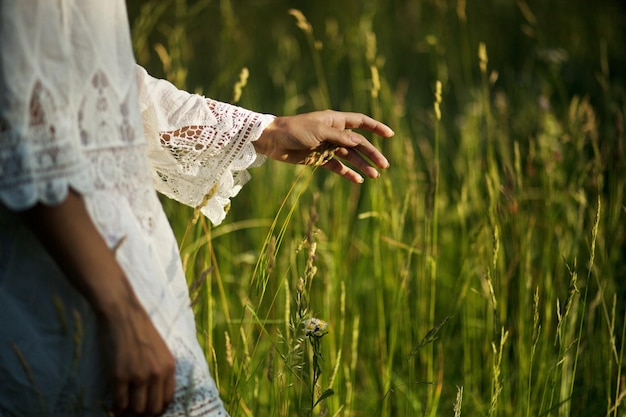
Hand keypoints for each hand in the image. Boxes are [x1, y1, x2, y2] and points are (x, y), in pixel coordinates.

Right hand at [21, 191, 174, 415]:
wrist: (121, 312)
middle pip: (153, 409)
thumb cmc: (139, 327)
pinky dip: (116, 409)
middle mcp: (158, 373)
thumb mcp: (159, 347)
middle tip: (133, 413)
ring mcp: (139, 376)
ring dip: (129, 414)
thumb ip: (160, 367)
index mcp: (169, 366)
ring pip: (137, 411)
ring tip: (123, 411)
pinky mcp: (120, 375)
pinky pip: (119, 403)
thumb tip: (155, 390)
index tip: (147, 410)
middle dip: (143, 415)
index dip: (157, 409)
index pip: (168, 400)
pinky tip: (112, 406)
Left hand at [254, 110, 393, 182]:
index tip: (390, 135)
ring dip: (362, 165)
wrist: (273, 141)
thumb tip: (359, 143)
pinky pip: (337, 166)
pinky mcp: (319, 159)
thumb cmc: (295, 130)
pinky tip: (357, 180)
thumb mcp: (319, 131)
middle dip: (372, 153)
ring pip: (350, 157)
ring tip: (374, 175)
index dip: (376, 128)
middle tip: (384, 165)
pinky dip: (347, 173)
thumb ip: (340, 137)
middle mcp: (334, 133)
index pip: (361, 122)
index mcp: (335, 121)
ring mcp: (327, 146)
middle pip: (358, 143)